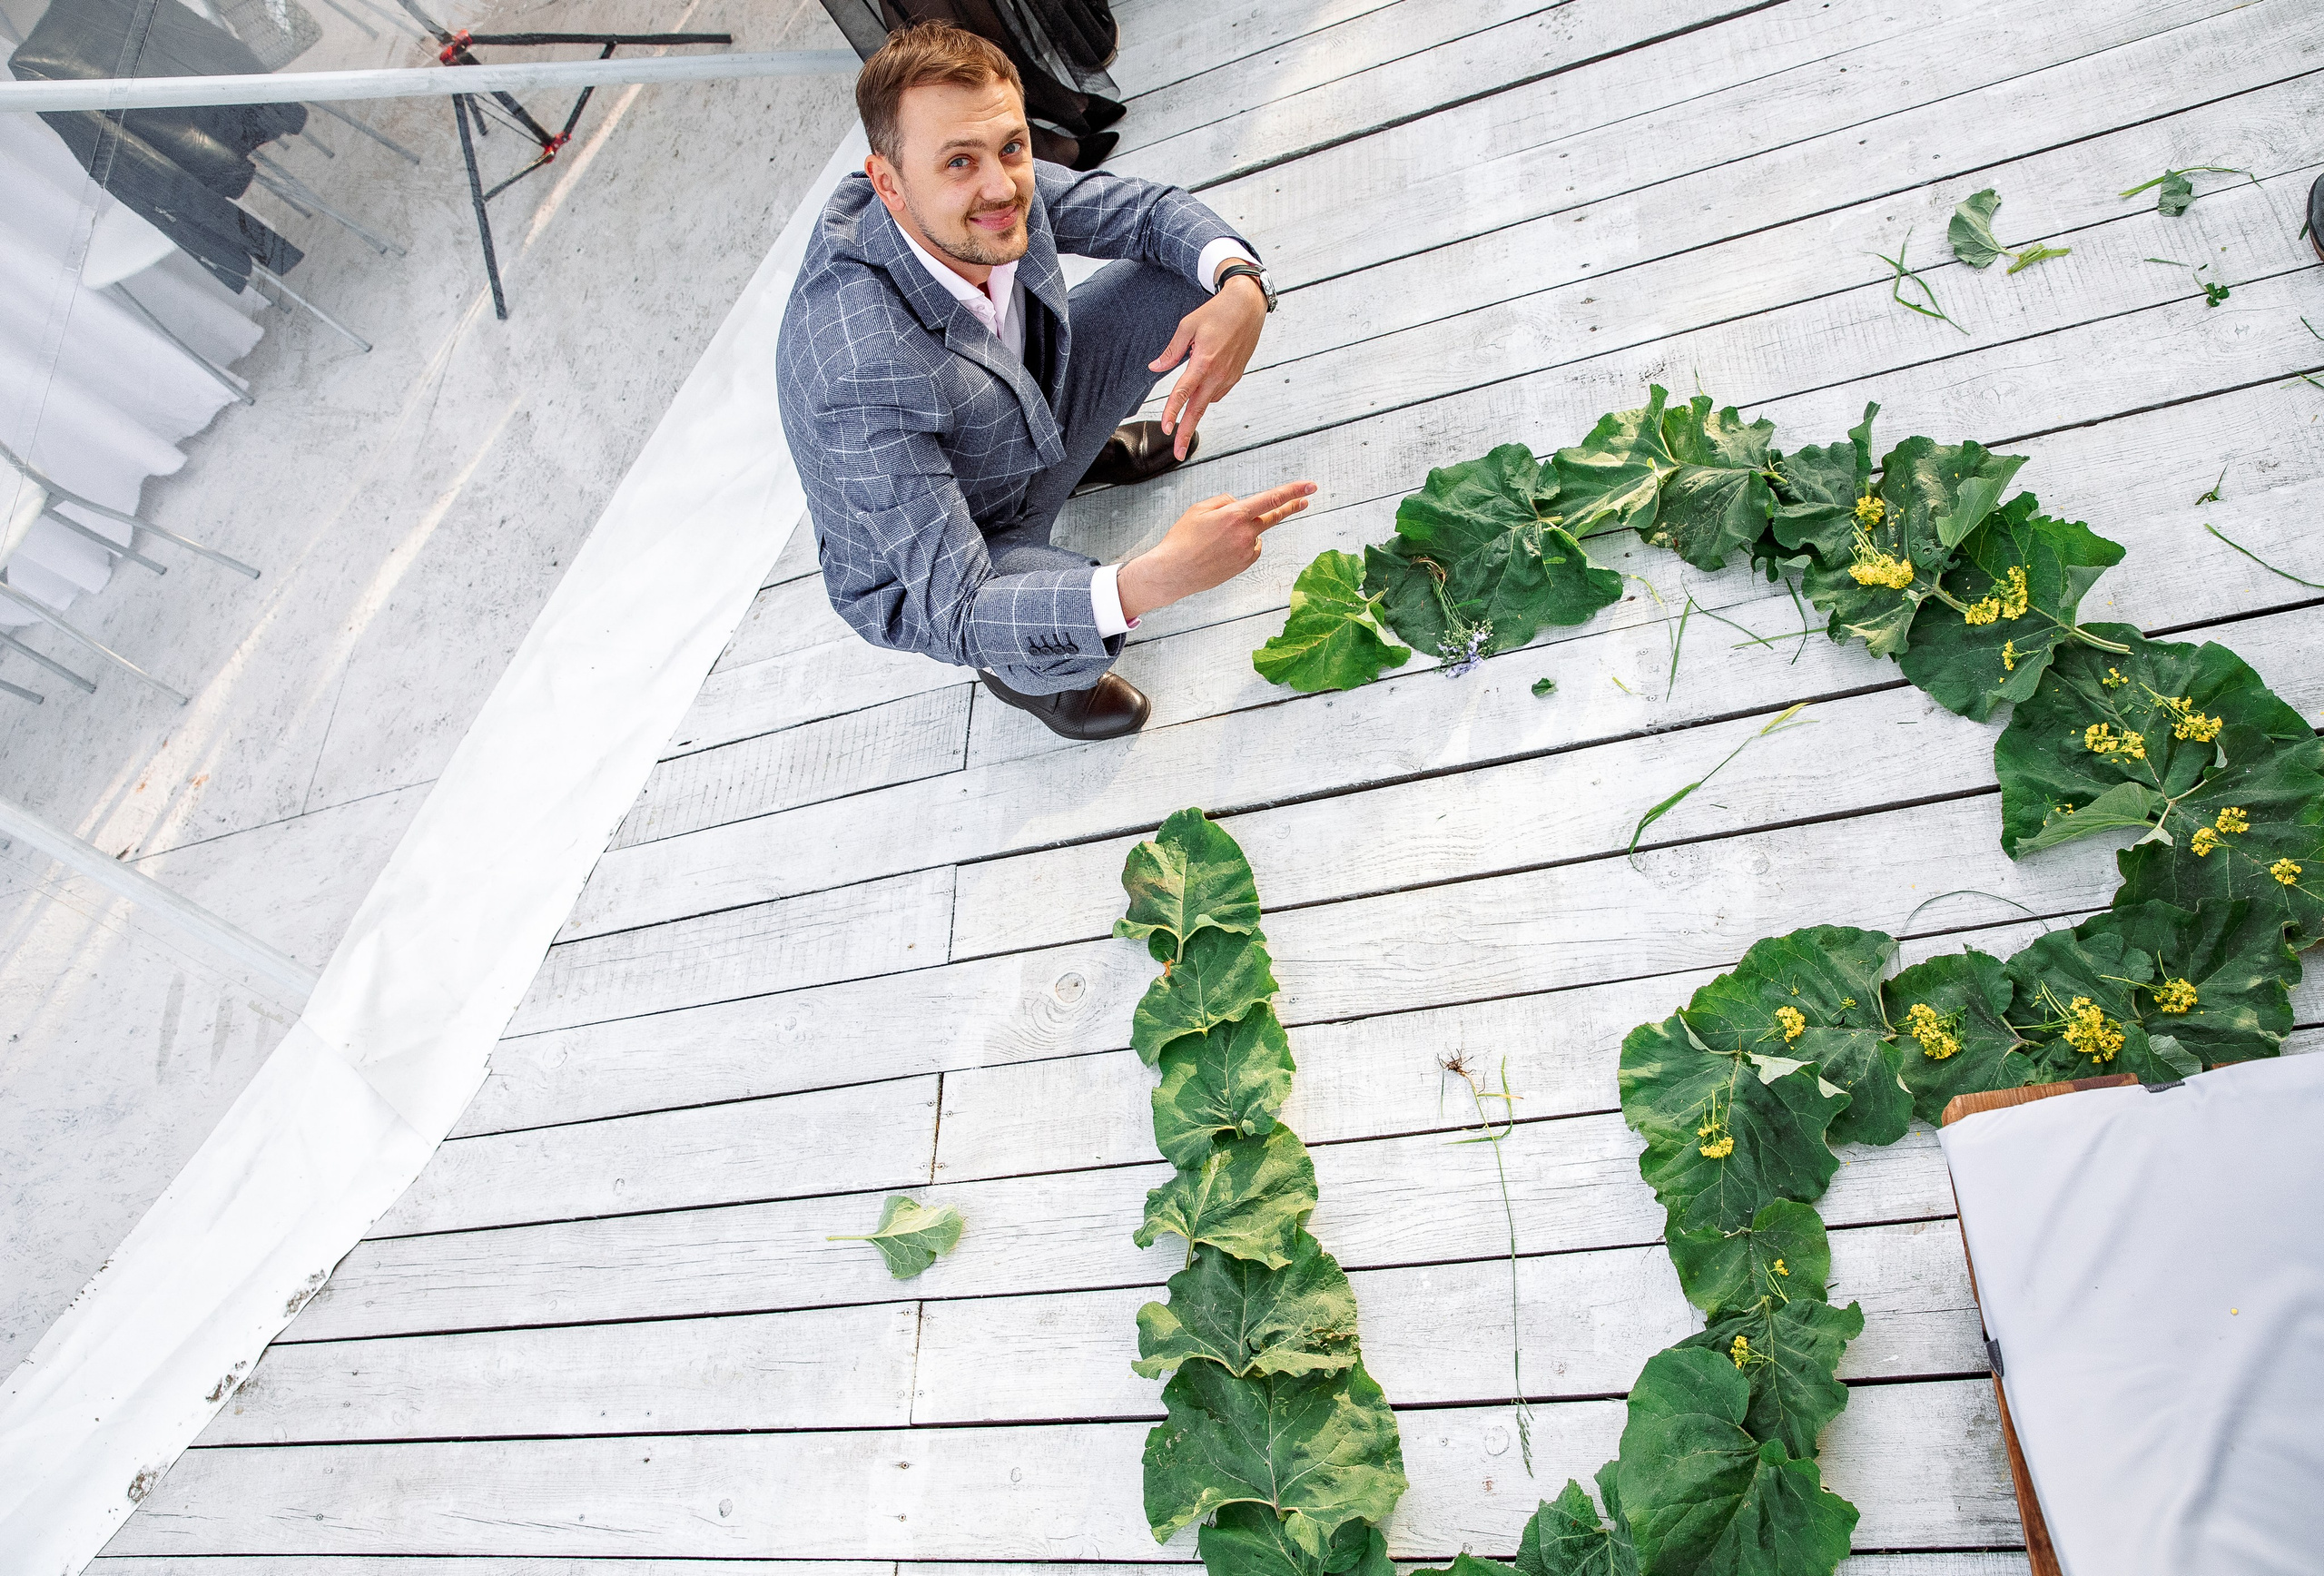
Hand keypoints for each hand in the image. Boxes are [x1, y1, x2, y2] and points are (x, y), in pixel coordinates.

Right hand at [1115, 480, 1315, 621]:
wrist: (1174, 572)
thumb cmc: (1183, 538)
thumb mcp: (1199, 509)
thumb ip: (1225, 501)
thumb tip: (1242, 505)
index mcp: (1234, 515)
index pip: (1271, 499)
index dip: (1293, 491)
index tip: (1310, 486)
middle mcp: (1245, 533)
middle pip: (1273, 516)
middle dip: (1290, 507)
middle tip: (1306, 501)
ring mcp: (1246, 551)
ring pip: (1256, 533)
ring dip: (1245, 530)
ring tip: (1216, 539)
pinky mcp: (1244, 564)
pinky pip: (1251, 548)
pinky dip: (1242, 544)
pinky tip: (1222, 549)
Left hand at [1148, 274, 1267, 459]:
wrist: (1248, 305)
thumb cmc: (1218, 311)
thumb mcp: (1188, 326)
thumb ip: (1172, 350)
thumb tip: (1155, 367)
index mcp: (1203, 362)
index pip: (1183, 393)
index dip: (1172, 412)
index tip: (1164, 428)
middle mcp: (1217, 374)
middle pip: (1198, 410)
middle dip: (1186, 433)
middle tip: (1177, 454)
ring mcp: (1229, 377)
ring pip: (1207, 401)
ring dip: (1195, 411)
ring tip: (1183, 418)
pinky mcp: (1236, 375)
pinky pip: (1217, 392)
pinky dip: (1207, 395)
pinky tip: (1201, 389)